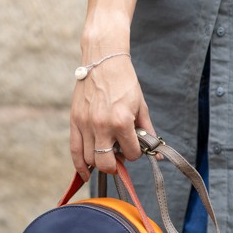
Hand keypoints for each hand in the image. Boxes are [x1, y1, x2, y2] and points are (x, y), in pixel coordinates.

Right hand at [69, 54, 156, 179]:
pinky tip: (85, 174)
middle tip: (119, 157)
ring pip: (90, 160)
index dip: (135, 153)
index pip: (131, 154)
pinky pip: (75, 151)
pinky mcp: (75, 121)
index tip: (134, 146)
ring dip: (100, 162)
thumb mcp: (140, 106)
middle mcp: (102, 125)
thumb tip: (157, 154)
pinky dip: (79, 166)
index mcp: (121, 121)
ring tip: (106, 153)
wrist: (103, 59)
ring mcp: (86, 124)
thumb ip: (147, 132)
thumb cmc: (124, 81)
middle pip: (107, 163)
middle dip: (115, 165)